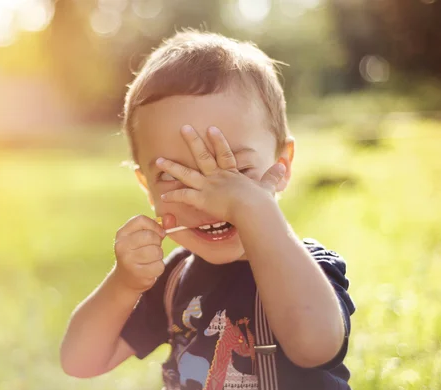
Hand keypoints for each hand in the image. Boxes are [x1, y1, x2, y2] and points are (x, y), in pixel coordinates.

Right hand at [113, 215, 166, 291]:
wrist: (126, 278)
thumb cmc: (138, 252)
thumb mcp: (142, 236)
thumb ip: (157, 225)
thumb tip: (171, 218)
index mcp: (122, 234)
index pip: (141, 220)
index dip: (155, 225)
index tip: (159, 233)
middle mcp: (122, 246)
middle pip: (151, 236)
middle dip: (157, 242)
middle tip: (152, 248)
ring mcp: (128, 261)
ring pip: (156, 251)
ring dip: (158, 255)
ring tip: (150, 258)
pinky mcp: (137, 274)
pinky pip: (159, 266)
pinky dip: (159, 267)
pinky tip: (150, 268)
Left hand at [156, 125, 285, 222]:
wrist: (254, 211)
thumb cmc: (261, 202)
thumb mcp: (268, 187)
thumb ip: (273, 176)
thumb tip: (282, 165)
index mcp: (232, 174)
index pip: (224, 153)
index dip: (218, 141)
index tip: (211, 128)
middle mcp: (218, 177)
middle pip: (202, 155)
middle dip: (192, 141)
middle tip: (183, 128)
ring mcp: (209, 186)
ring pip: (187, 174)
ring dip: (172, 167)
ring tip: (157, 160)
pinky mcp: (203, 199)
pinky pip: (184, 196)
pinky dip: (173, 196)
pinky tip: (162, 195)